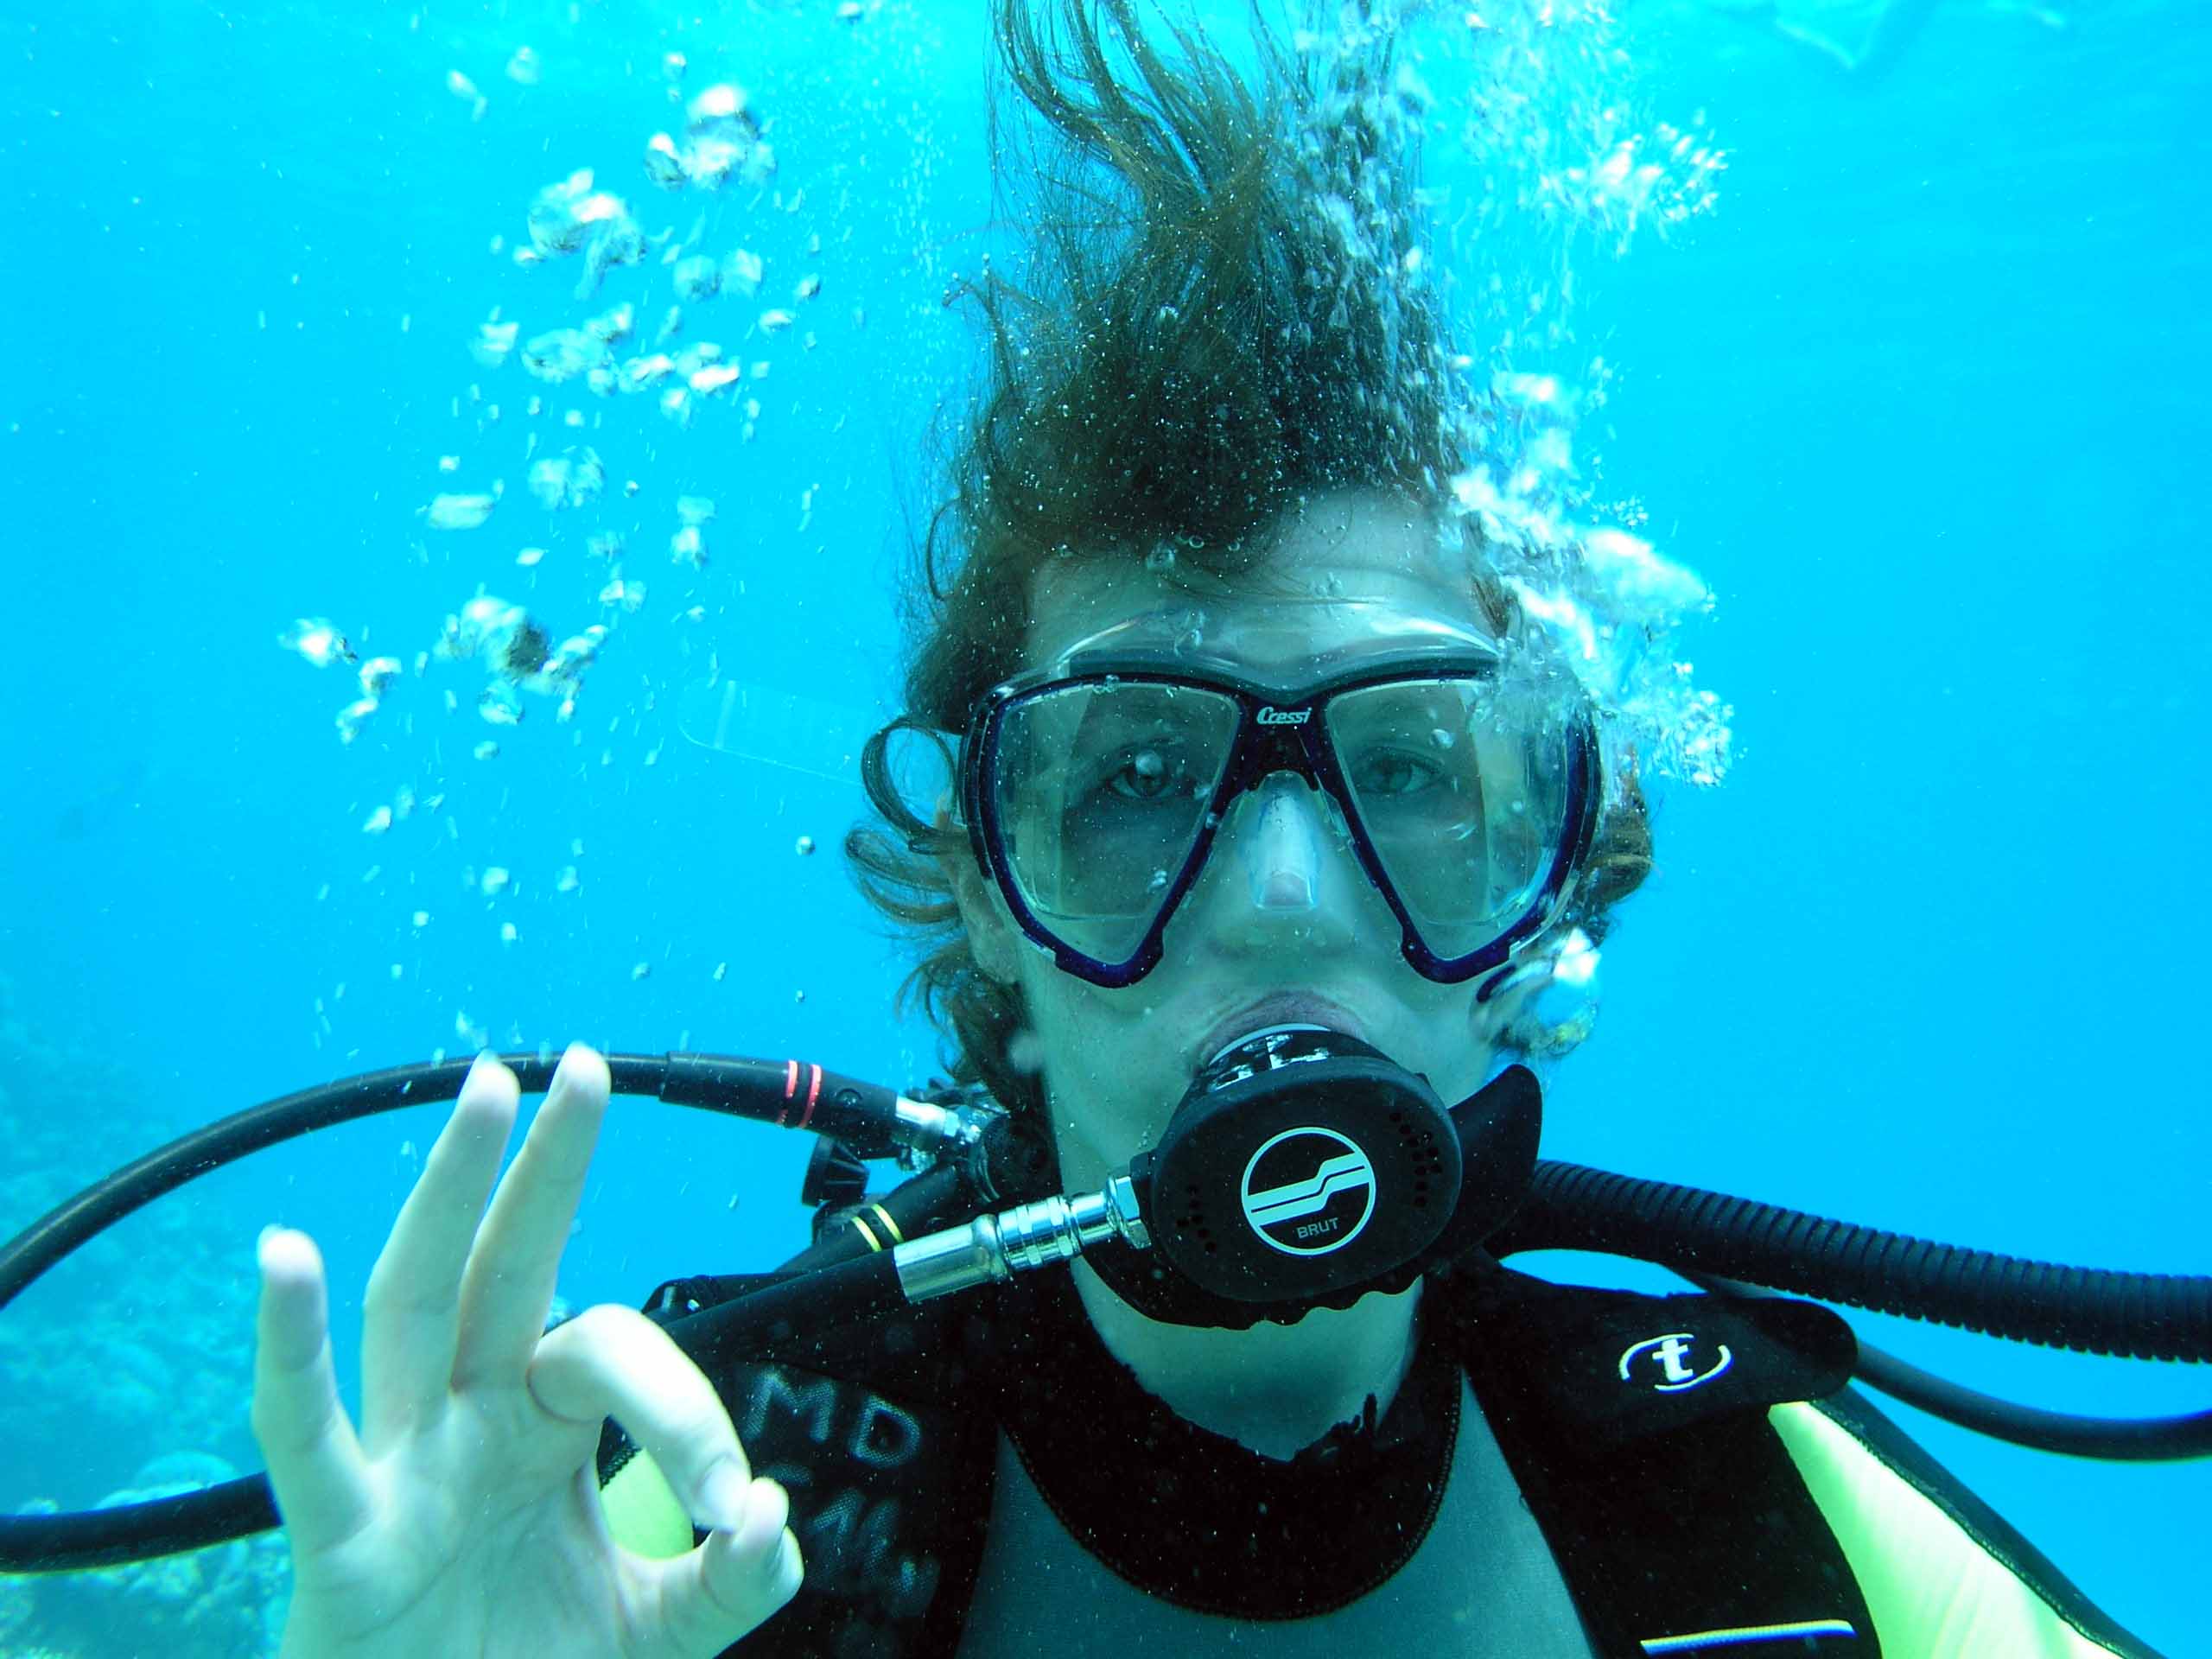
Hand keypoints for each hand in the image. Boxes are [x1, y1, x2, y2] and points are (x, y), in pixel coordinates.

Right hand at [252, 1044, 802, 1658]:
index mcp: (542, 1427)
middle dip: (546, 1169)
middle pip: (508, 1266)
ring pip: (416, 1302)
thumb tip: (771, 1519)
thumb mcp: (657, 1629)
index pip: (619, 1360)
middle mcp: (469, 1421)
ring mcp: (400, 1465)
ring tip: (484, 1090)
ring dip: (449, 1194)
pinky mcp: (341, 1536)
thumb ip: (728, 1582)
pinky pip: (301, 1433)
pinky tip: (282, 1255)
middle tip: (583, 1067)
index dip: (688, 1418)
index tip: (734, 1511)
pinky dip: (287, 1347)